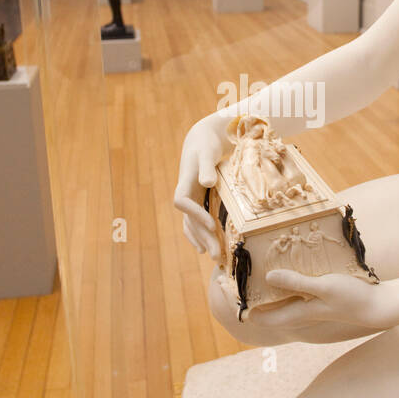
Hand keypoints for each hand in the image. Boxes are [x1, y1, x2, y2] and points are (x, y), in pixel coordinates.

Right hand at [173, 115, 227, 259]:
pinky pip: (193, 222)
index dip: (194, 214)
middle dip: (202, 237)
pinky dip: (198, 235)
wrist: (202, 140)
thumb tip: (207, 182)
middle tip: (216, 255)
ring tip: (214, 257)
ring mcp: (190, 199)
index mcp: (185, 182)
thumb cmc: (205, 144)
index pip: (182, 202)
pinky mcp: (197, 201)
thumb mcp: (206, 152)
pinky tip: (204, 248)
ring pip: (192, 224)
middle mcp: (185, 193)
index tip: (211, 224)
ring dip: (202, 240)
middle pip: (189, 220)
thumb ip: (206, 167)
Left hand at [247, 270, 396, 331]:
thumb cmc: (351, 298)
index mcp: (297, 313)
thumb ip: (297, 282)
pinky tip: (287, 267)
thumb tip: (268, 277)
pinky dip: (286, 282)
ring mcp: (310, 305)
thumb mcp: (323, 286)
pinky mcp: (319, 297)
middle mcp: (301, 311)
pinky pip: (296, 291)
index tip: (226, 293)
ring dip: (268, 289)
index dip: (243, 308)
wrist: (379, 306)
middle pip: (268, 308)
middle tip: (236, 279)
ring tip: (255, 271)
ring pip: (281, 299)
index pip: (261, 317)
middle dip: (252, 297)